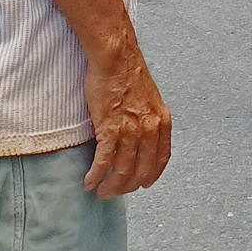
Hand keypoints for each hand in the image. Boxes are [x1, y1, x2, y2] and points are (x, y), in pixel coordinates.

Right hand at [82, 41, 172, 196]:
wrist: (116, 58)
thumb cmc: (128, 74)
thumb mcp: (149, 100)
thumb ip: (148, 120)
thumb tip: (140, 138)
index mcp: (162, 122)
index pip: (161, 160)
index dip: (151, 176)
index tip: (142, 184)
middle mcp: (150, 129)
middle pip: (142, 171)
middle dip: (127, 187)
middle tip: (114, 192)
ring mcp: (131, 130)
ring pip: (122, 171)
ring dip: (111, 186)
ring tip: (101, 191)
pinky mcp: (110, 129)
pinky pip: (103, 161)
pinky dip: (95, 175)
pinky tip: (89, 181)